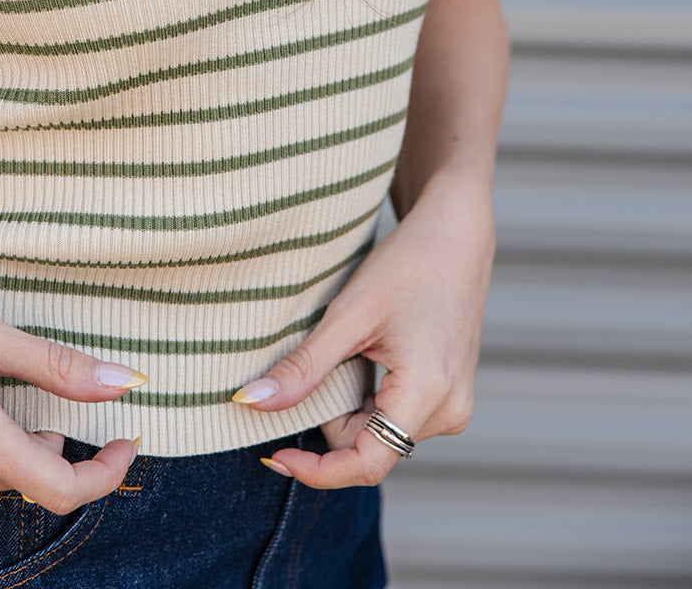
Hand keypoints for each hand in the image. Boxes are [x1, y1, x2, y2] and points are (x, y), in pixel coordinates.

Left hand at [231, 177, 494, 487]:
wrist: (454, 235)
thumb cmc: (406, 265)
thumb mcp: (348, 315)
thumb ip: (304, 367)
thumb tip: (251, 403)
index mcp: (429, 395)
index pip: (366, 464)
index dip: (316, 471)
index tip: (272, 455)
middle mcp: (449, 412)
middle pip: (368, 444)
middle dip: (334, 409)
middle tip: (332, 351)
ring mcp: (454, 406)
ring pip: (379, 431)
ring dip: (353, 400)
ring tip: (360, 344)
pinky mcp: (450, 396)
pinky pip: (397, 415)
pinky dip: (372, 393)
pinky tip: (375, 349)